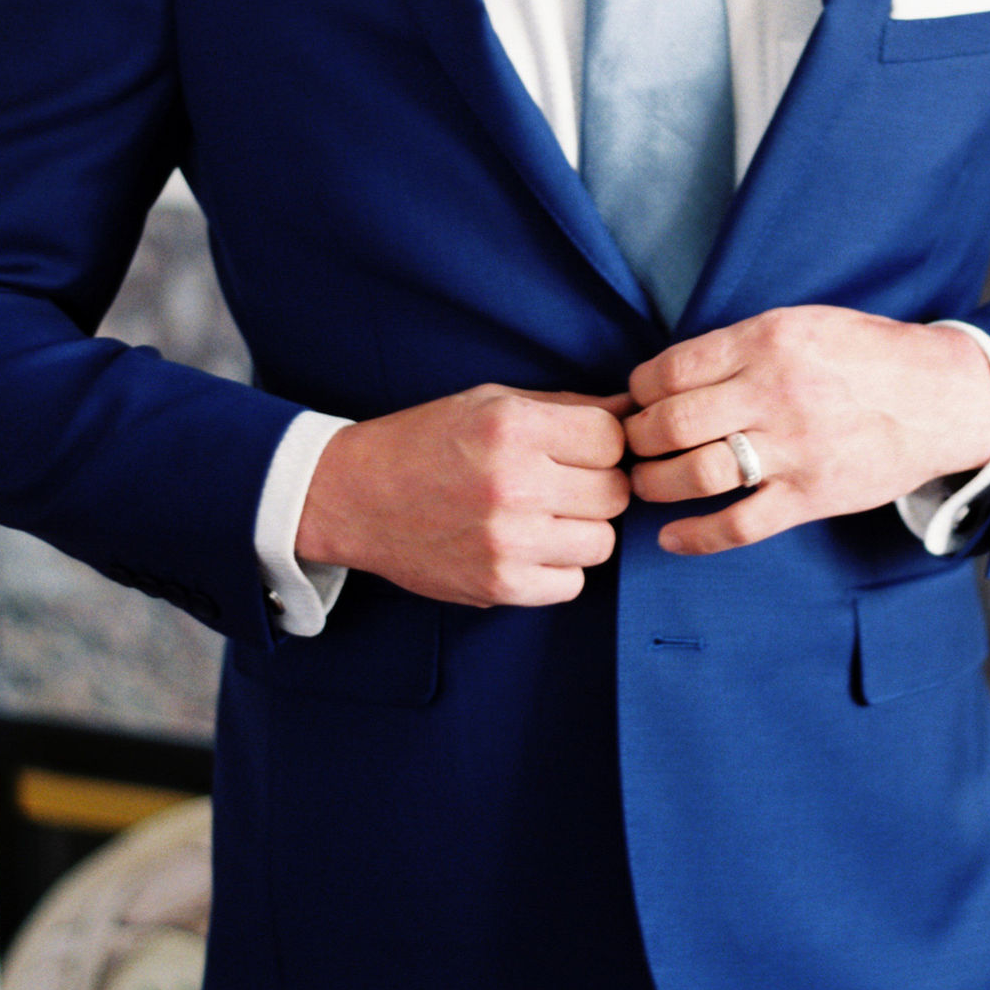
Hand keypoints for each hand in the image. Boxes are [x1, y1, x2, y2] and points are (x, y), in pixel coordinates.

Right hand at [295, 386, 631, 607]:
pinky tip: (528, 546)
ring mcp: (507, 541)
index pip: (612, 438)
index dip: (605, 443)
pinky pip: (572, 583)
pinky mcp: (498, 586)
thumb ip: (566, 408)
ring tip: (544, 515)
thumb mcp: (491, 403)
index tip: (582, 449)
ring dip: (582, 530)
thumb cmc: (428, 441)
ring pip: (601, 541)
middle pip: (615, 492)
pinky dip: (558, 568)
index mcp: (513, 428)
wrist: (354, 497)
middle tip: (563, 484)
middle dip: (596, 486)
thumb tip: (635, 411)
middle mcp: (514, 484)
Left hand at [625, 309, 989, 557]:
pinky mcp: (810, 496)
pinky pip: (739, 526)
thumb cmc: (866, 355)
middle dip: (639, 438)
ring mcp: (794, 450)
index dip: (640, 390)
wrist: (941, 397)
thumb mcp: (802, 323)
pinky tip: (670, 537)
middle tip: (634, 444)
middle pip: (672, 424)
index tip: (638, 400)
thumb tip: (670, 375)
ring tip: (645, 483)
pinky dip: (696, 537)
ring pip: (695, 474)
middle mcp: (775, 394)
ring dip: (654, 484)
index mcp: (768, 342)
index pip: (672, 370)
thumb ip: (739, 345)